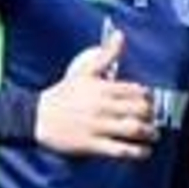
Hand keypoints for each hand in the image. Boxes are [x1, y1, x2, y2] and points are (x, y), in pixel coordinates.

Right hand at [35, 27, 157, 159]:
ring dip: (148, 133)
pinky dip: (137, 152)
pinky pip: (120, 150)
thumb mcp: (82, 71)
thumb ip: (105, 54)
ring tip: (152, 134)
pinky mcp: (91, 144)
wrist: (36, 117)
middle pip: (139, 110)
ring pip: (133, 130)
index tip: (147, 102)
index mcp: (101, 88)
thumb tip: (120, 34)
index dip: (147, 97)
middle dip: (151, 115)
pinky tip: (143, 152)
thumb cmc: (62, 95)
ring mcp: (97, 126)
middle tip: (151, 118)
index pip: (136, 91)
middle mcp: (101, 107)